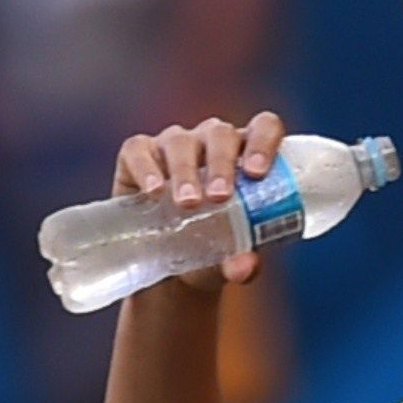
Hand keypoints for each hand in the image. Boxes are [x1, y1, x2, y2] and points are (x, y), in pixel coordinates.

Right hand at [114, 113, 285, 286]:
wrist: (164, 274)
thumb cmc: (208, 253)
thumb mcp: (228, 263)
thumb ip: (242, 264)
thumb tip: (245, 265)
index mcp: (245, 155)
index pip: (264, 128)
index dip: (264, 142)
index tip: (258, 173)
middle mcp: (210, 142)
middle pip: (221, 134)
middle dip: (222, 163)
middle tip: (220, 197)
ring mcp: (173, 145)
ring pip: (181, 141)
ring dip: (186, 171)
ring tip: (188, 203)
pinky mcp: (138, 155)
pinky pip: (139, 150)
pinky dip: (146, 167)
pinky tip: (153, 191)